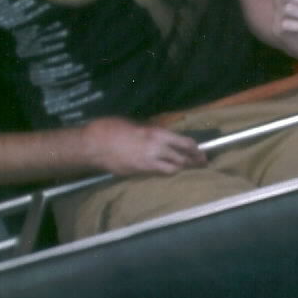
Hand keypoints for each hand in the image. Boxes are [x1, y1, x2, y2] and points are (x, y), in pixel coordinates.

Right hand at [83, 117, 206, 177]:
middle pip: (182, 157)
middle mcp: (156, 147)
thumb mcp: (134, 124)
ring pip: (173, 168)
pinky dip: (166, 172)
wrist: (94, 144)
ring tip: (187, 169)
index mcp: (156, 132)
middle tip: (202, 164)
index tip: (201, 151)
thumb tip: (159, 136)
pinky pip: (159, 173)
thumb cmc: (111, 128)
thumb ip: (150, 132)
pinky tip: (168, 171)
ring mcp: (148, 161)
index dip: (195, 148)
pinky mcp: (140, 172)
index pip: (184, 142)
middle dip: (194, 161)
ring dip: (181, 168)